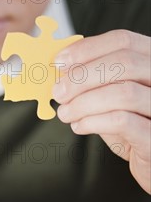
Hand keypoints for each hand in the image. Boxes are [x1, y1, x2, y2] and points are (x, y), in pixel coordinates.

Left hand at [53, 30, 150, 193]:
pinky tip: (79, 126)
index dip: (87, 49)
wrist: (150, 161)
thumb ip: (94, 78)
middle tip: (58, 92)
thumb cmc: (131, 124)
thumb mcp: (112, 95)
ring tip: (65, 113)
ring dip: (83, 102)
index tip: (59, 62)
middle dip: (82, 77)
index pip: (123, 40)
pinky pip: (123, 121)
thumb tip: (59, 67)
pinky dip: (93, 121)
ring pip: (124, 93)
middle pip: (124, 62)